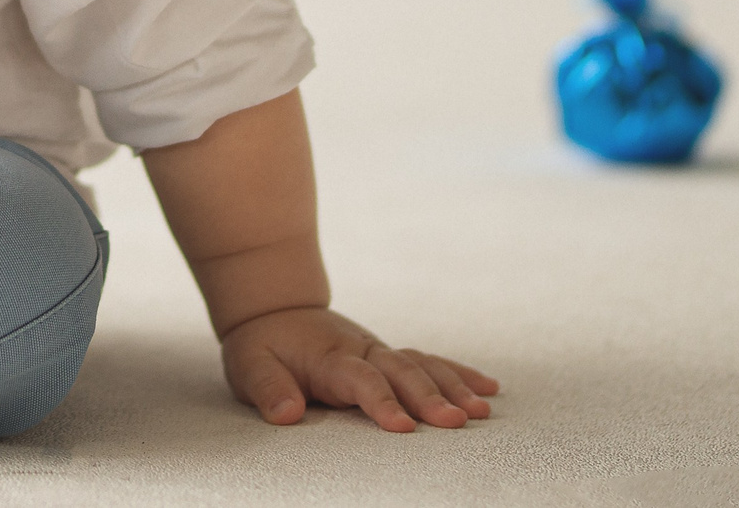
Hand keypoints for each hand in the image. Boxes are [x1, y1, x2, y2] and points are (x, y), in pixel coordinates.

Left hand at [220, 306, 497, 432]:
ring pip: (422, 365)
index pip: (360, 380)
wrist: (273, 310)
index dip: (382, 402)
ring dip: (453, 386)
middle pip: (402, 372)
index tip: (403, 427)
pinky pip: (429, 361)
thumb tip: (286, 413)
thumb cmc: (262, 346)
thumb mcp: (249, 365)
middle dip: (430, 397)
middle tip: (456, 422)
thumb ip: (267, 388)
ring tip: (480, 410)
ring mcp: (380, 351)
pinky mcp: (389, 356)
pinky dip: (458, 373)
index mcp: (330, 357)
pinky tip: (489, 388)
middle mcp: (362, 351)